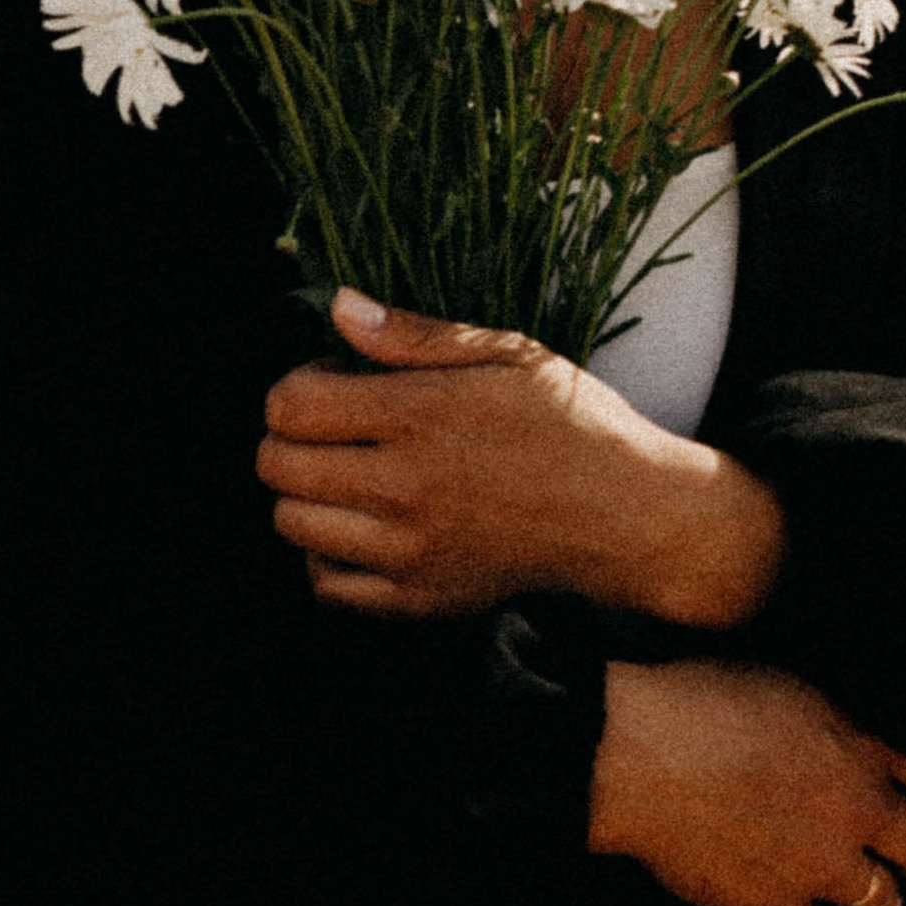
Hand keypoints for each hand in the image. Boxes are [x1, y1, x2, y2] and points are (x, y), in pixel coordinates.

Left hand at [256, 288, 785, 626]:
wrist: (629, 515)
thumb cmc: (572, 422)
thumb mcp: (507, 354)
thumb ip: (413, 335)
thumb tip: (337, 305)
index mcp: (422, 416)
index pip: (290, 404)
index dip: (297, 384)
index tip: (332, 381)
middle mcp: (406, 487)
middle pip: (277, 465)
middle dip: (290, 437)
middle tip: (335, 429)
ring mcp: (411, 552)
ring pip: (292, 525)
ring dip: (305, 495)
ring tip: (349, 476)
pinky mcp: (422, 599)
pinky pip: (325, 586)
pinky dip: (326, 557)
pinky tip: (362, 528)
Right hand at [587, 660, 905, 905]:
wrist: (635, 755)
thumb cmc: (700, 704)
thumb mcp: (794, 690)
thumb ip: (849, 730)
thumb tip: (875, 748)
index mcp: (862, 756)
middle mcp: (852, 818)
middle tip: (900, 849)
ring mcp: (816, 871)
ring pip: (877, 902)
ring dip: (866, 888)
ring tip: (841, 872)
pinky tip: (781, 883)